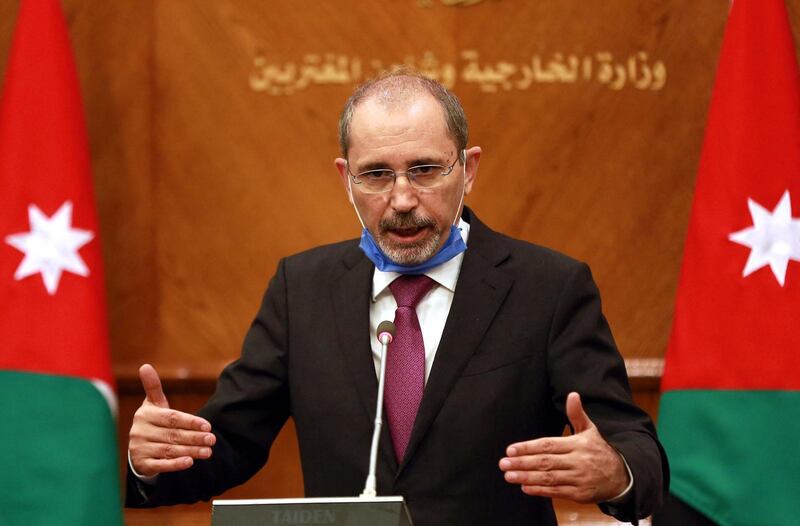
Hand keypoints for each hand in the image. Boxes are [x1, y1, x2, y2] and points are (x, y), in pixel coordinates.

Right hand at [128, 364, 216, 476]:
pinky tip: (190, 462)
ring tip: (208, 452)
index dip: (191, 422)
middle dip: (195, 438)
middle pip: (173, 435)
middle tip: (212, 440)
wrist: (138, 448)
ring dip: (190, 451)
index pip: (172, 418)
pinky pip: (161, 465)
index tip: (208, 426)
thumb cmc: (153, 422)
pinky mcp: (142, 463)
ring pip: (169, 450)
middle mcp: (140, 431)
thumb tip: (145, 366)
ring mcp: (139, 448)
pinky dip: (175, 464)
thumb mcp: (153, 404)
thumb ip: (153, 387)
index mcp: (146, 414)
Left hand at [498, 392, 628, 502]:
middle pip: (546, 462)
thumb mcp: (591, 430)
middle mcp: (578, 462)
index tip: (510, 449)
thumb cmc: (601, 450)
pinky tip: (525, 487)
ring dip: (526, 477)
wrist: (623, 476)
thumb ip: (577, 414)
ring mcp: (579, 479)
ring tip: (509, 476)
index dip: (528, 447)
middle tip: (503, 463)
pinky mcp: (580, 494)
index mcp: (578, 444)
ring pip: (549, 478)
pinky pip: (557, 492)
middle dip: (522, 463)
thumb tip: (572, 394)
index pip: (548, 445)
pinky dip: (540, 490)